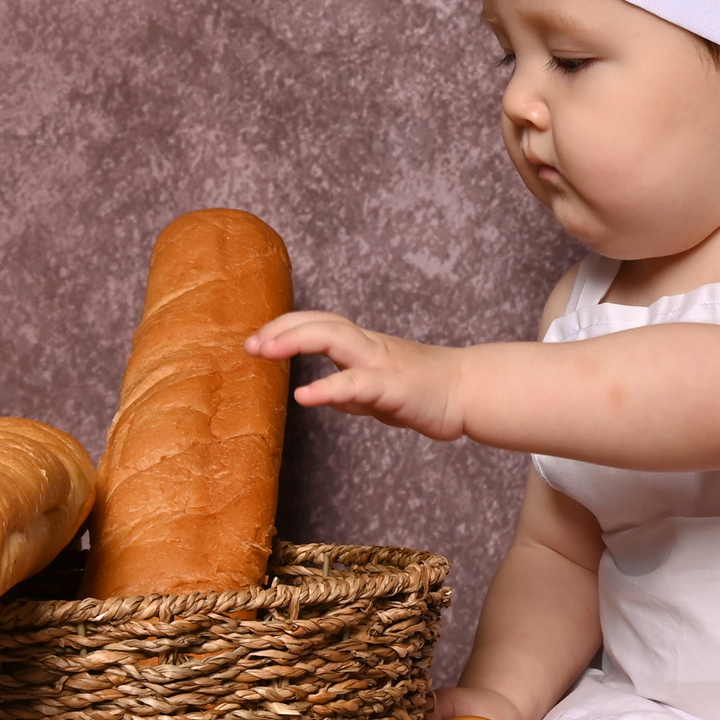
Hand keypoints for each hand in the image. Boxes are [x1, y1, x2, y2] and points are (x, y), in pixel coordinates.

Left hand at [245, 311, 465, 437]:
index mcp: (365, 346)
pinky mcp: (393, 387)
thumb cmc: (425, 392)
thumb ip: (350, 392)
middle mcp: (369, 347)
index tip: (256, 341)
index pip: (320, 324)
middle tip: (249, 345)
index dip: (286, 327)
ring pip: (335, 338)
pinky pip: (355, 383)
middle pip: (321, 322)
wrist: (470, 392)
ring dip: (295, 340)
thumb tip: (323, 395)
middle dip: (282, 328)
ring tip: (265, 351)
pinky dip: (326, 388)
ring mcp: (381, 363)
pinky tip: (303, 396)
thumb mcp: (379, 393)